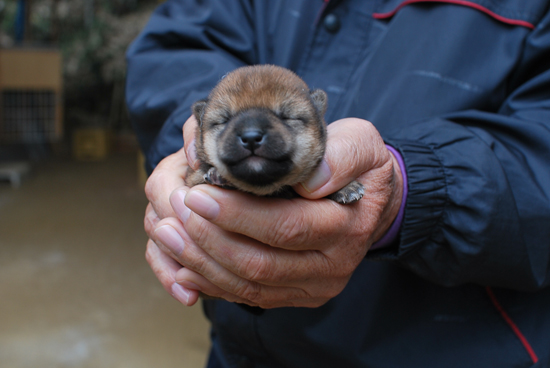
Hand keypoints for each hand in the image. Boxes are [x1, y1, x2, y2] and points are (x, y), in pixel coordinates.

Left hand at [151, 118, 402, 307]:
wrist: (370, 203)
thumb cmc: (360, 169)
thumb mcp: (362, 145)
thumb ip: (342, 157)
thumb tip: (310, 182)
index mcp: (345, 228)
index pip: (286, 227)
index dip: (238, 215)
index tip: (199, 194)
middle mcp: (330, 267)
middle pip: (260, 264)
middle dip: (209, 240)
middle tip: (174, 212)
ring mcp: (310, 286)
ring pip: (248, 285)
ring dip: (201, 262)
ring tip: (166, 233)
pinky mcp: (292, 294)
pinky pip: (246, 296)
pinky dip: (210, 282)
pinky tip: (181, 263)